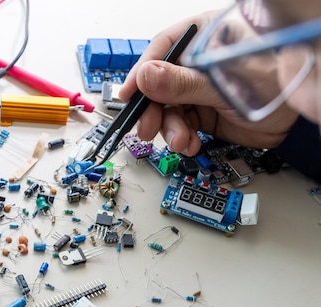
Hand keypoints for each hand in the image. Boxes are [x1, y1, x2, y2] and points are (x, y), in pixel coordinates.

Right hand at [118, 11, 298, 154]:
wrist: (301, 113)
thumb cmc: (275, 79)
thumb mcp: (222, 80)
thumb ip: (183, 81)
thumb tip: (146, 77)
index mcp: (200, 40)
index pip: (160, 52)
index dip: (141, 74)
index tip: (128, 95)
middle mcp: (195, 65)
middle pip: (158, 86)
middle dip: (153, 110)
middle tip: (148, 128)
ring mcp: (199, 90)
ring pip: (168, 111)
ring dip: (170, 130)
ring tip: (181, 140)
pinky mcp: (204, 113)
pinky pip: (182, 126)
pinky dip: (182, 138)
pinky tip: (190, 143)